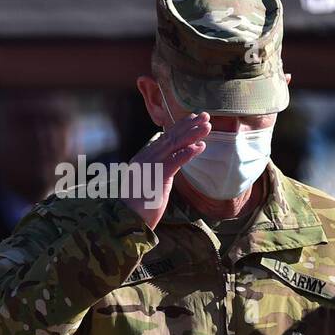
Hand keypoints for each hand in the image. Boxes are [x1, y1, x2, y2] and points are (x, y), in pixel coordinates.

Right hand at [124, 111, 210, 228]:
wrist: (126, 219)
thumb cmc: (139, 205)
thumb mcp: (151, 183)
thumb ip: (161, 171)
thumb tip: (173, 164)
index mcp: (144, 158)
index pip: (164, 138)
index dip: (180, 127)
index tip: (193, 118)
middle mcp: (146, 158)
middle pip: (171, 137)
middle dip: (189, 125)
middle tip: (206, 115)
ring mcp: (150, 166)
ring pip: (174, 145)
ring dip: (192, 134)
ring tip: (207, 126)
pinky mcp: (156, 178)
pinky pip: (174, 162)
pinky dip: (186, 153)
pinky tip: (199, 146)